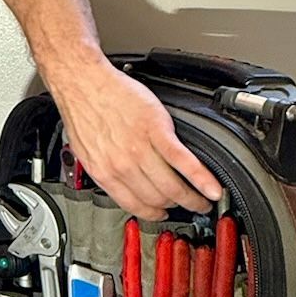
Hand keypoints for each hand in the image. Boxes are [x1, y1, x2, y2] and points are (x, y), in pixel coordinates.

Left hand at [53, 62, 221, 219]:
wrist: (83, 82)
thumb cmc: (83, 110)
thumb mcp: (86, 149)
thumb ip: (105, 168)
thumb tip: (120, 181)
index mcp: (104, 172)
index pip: (134, 205)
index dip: (153, 213)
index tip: (163, 214)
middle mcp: (122, 165)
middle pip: (157, 198)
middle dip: (178, 206)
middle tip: (192, 207)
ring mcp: (140, 149)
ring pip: (172, 185)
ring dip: (193, 197)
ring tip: (205, 200)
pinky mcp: (156, 131)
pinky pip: (183, 160)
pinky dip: (201, 177)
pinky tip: (212, 187)